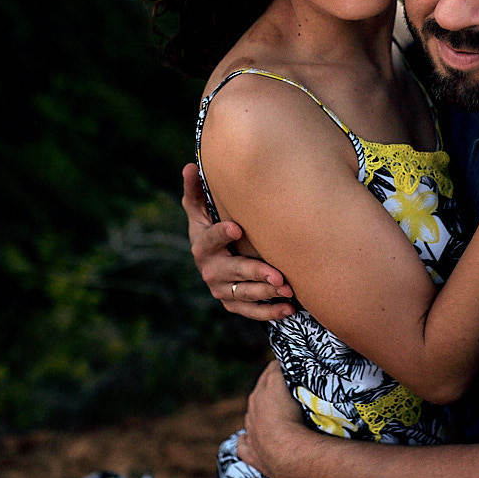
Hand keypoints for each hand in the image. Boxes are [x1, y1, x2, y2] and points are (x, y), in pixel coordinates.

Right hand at [181, 163, 293, 319]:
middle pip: (232, 272)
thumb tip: (189, 165)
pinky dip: (270, 312)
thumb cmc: (210, 225)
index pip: (210, 240)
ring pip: (244, 294)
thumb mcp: (200, 209)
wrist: (213, 256)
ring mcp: (220, 289)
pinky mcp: (233, 303)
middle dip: (255, 273)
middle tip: (277, 274)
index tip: (237, 228)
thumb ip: (195, 191)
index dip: (221, 234)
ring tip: (288, 289)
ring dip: (266, 294)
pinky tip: (289, 308)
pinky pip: (251, 312)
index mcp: (201, 244)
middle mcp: (209, 269)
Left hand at [237, 360, 308, 477]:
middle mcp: (253, 409)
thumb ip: (281, 373)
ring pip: (251, 417)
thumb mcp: (288, 387)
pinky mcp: (251, 453)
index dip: (281, 369)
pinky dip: (245, 440)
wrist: (287, 453)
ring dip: (261, 414)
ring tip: (278, 416)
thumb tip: (280, 364)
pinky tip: (249, 439)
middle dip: (271, 389)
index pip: (271, 371)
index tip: (290, 369)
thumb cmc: (292, 418)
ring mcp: (251, 432)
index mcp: (261, 392)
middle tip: (288, 390)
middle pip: (261, 393)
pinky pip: (243, 444)